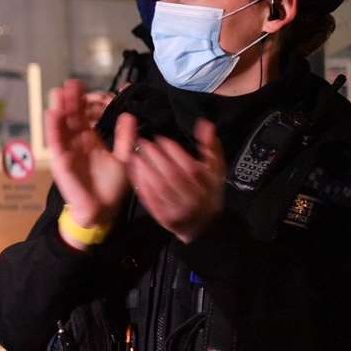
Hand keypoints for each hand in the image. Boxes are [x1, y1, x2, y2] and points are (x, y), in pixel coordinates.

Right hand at [46, 79, 129, 237]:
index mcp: (92, 141)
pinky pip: (56, 142)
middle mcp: (77, 143)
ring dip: (59, 109)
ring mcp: (67, 151)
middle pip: (72, 117)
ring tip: (59, 92)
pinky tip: (52, 113)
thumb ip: (125, 137)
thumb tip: (128, 115)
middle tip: (71, 83)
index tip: (86, 87)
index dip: (85, 102)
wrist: (102, 210)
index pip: (86, 117)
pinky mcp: (61, 161)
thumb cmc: (112, 188)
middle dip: (71, 100)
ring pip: (61, 126)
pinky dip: (53, 127)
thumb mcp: (124, 158)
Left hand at [123, 117, 224, 243]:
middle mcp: (193, 199)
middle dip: (155, 156)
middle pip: (172, 175)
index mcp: (208, 186)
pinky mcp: (164, 218)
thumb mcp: (216, 170)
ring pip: (158, 187)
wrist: (203, 226)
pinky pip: (150, 199)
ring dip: (144, 169)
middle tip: (143, 142)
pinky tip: (134, 171)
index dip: (174, 151)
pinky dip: (140, 184)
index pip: (190, 166)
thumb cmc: (209, 192)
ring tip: (135, 154)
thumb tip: (205, 124)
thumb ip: (211, 147)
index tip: (161, 139)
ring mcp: (178, 210)